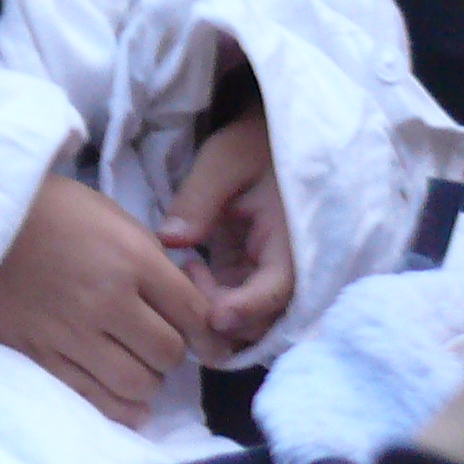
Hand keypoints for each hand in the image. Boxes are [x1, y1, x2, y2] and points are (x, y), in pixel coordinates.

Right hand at [0, 174, 214, 427]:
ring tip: (136, 365)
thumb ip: (149, 257)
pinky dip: (119, 405)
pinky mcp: (41, 354)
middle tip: (157, 341)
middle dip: (171, 352)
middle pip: (168, 354)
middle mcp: (107, 300)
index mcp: (130, 258)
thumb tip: (185, 299)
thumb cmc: (47, 207)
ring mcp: (72, 332)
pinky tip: (124, 397)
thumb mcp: (109, 215)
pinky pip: (95, 398)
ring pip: (138, 384)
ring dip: (146, 379)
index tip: (210, 341)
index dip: (209, 333)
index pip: (193, 313)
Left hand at [162, 107, 296, 358]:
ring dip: (217, 311)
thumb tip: (169, 240)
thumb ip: (198, 199)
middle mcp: (292, 270)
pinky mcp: (253, 275)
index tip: (212, 316)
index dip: (246, 309)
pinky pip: (239, 307)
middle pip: (264, 319)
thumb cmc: (254, 145)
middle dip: (223, 313)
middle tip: (188, 270)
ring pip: (251, 322)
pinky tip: (193, 270)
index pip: (276, 291)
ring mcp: (271, 277)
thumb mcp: (224, 161)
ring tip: (189, 266)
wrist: (273, 141)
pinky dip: (215, 302)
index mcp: (294, 242)